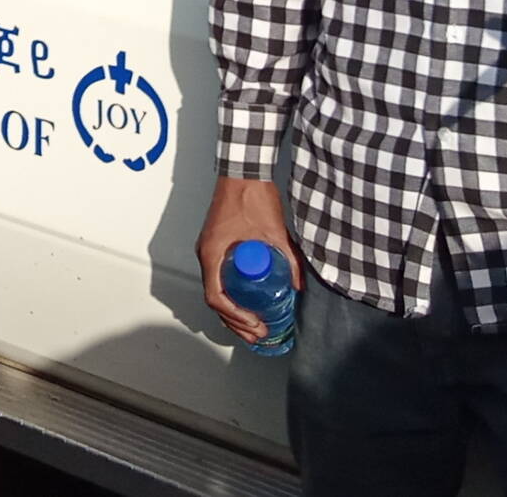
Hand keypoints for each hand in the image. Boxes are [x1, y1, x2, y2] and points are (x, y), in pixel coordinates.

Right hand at [196, 176, 298, 344]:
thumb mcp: (275, 231)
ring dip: (231, 310)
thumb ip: (289, 258)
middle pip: (214, 299)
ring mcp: (209, 249)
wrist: (243, 170)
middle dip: (234, 321)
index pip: (216, 296)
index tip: (254, 324)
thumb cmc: (252, 196)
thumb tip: (300, 286)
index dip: (234, 316)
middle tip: (257, 335)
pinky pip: (218, 276)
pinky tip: (245, 300)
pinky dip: (229, 293)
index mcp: (213, 253)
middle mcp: (206, 254)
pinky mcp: (215, 243)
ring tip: (252, 325)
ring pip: (215, 288)